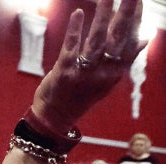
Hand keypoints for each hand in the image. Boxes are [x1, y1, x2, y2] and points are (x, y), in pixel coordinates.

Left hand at [31, 0, 145, 132]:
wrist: (55, 116)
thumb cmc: (81, 94)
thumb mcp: (107, 80)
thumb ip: (124, 59)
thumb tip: (144, 39)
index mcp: (116, 72)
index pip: (131, 42)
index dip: (136, 20)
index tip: (138, 0)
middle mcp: (103, 72)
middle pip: (118, 38)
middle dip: (126, 14)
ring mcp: (83, 72)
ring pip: (96, 40)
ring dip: (102, 17)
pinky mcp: (64, 71)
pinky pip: (70, 47)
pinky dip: (75, 30)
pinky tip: (78, 13)